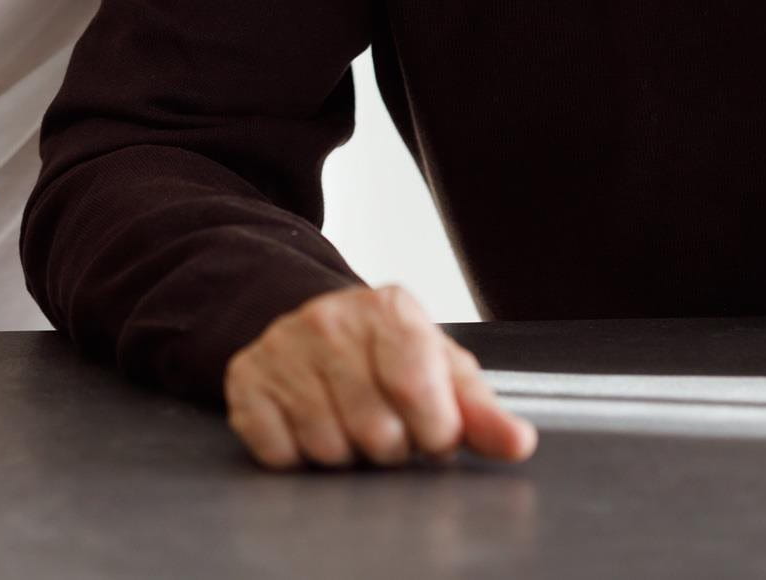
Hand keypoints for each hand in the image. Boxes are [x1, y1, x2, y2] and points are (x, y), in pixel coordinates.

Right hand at [223, 284, 536, 469]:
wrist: (317, 326)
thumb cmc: (390, 355)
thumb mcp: (442, 370)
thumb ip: (482, 411)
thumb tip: (518, 443)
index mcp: (391, 310)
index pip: (420, 393)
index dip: (434, 431)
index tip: (433, 430)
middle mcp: (331, 319)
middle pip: (375, 430)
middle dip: (390, 447)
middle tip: (387, 427)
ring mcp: (283, 346)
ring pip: (327, 447)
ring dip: (346, 454)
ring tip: (350, 425)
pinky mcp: (246, 377)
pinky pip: (279, 452)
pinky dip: (299, 456)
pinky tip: (309, 426)